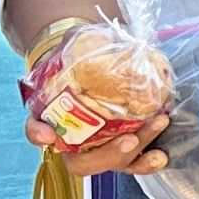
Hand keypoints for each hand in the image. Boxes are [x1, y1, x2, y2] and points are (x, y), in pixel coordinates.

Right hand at [20, 19, 172, 175]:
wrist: (97, 69)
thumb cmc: (81, 63)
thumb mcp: (74, 50)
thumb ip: (76, 44)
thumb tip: (86, 35)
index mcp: (51, 119)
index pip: (36, 130)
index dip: (38, 134)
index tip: (47, 134)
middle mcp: (73, 142)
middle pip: (82, 162)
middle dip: (107, 154)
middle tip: (128, 139)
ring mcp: (100, 150)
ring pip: (113, 163)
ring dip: (136, 154)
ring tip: (157, 127)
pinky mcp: (124, 150)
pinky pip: (134, 163)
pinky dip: (148, 161)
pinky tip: (162, 155)